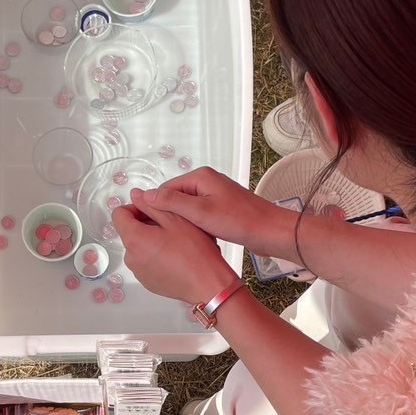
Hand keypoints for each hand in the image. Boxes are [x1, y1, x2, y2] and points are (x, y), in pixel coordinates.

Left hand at [114, 194, 237, 303]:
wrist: (207, 284)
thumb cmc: (195, 252)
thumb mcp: (175, 219)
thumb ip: (151, 205)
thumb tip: (136, 196)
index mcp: (134, 239)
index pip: (119, 214)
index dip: (135, 207)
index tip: (151, 208)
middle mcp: (131, 257)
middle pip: (129, 231)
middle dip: (145, 223)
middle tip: (170, 223)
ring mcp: (139, 271)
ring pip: (139, 247)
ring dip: (151, 240)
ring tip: (175, 241)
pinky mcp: (148, 281)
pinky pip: (146, 262)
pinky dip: (156, 255)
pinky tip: (175, 255)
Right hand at [134, 167, 297, 254]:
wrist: (269, 231)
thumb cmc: (239, 221)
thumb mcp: (200, 212)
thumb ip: (172, 202)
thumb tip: (146, 195)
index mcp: (200, 176)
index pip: (166, 189)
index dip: (158, 207)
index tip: (154, 226)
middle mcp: (207, 181)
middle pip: (176, 198)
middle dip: (172, 216)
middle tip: (172, 234)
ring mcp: (215, 194)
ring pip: (187, 208)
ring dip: (185, 222)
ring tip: (186, 237)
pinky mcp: (221, 207)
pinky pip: (199, 214)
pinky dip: (196, 225)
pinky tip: (199, 237)